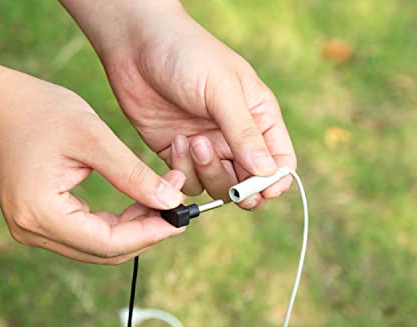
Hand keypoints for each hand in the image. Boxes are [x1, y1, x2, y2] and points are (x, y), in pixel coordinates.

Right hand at [0, 68, 186, 263]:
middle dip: (145, 232)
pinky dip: (115, 223)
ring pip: (98, 246)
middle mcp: (33, 231)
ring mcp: (33, 229)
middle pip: (104, 251)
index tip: (181, 217)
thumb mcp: (92, 138)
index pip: (109, 244)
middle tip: (175, 207)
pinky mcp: (38, 220)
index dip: (150, 234)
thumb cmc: (37, 111)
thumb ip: (133, 175)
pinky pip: (86, 234)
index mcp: (42, 214)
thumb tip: (171, 203)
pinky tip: (136, 203)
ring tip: (160, 201)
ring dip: (133, 229)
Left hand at [95, 5, 296, 209]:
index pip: (279, 160)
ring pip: (218, 186)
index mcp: (258, 117)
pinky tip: (175, 141)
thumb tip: (267, 171)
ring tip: (192, 140)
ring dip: (207, 172)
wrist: (137, 46)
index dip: (275, 180)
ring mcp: (207, 147)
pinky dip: (182, 170)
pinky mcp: (178, 153)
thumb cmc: (187, 55)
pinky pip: (188, 180)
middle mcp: (235, 137)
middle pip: (249, 181)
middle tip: (228, 181)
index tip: (262, 189)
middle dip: (238, 187)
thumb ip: (243, 132)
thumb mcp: (221, 90)